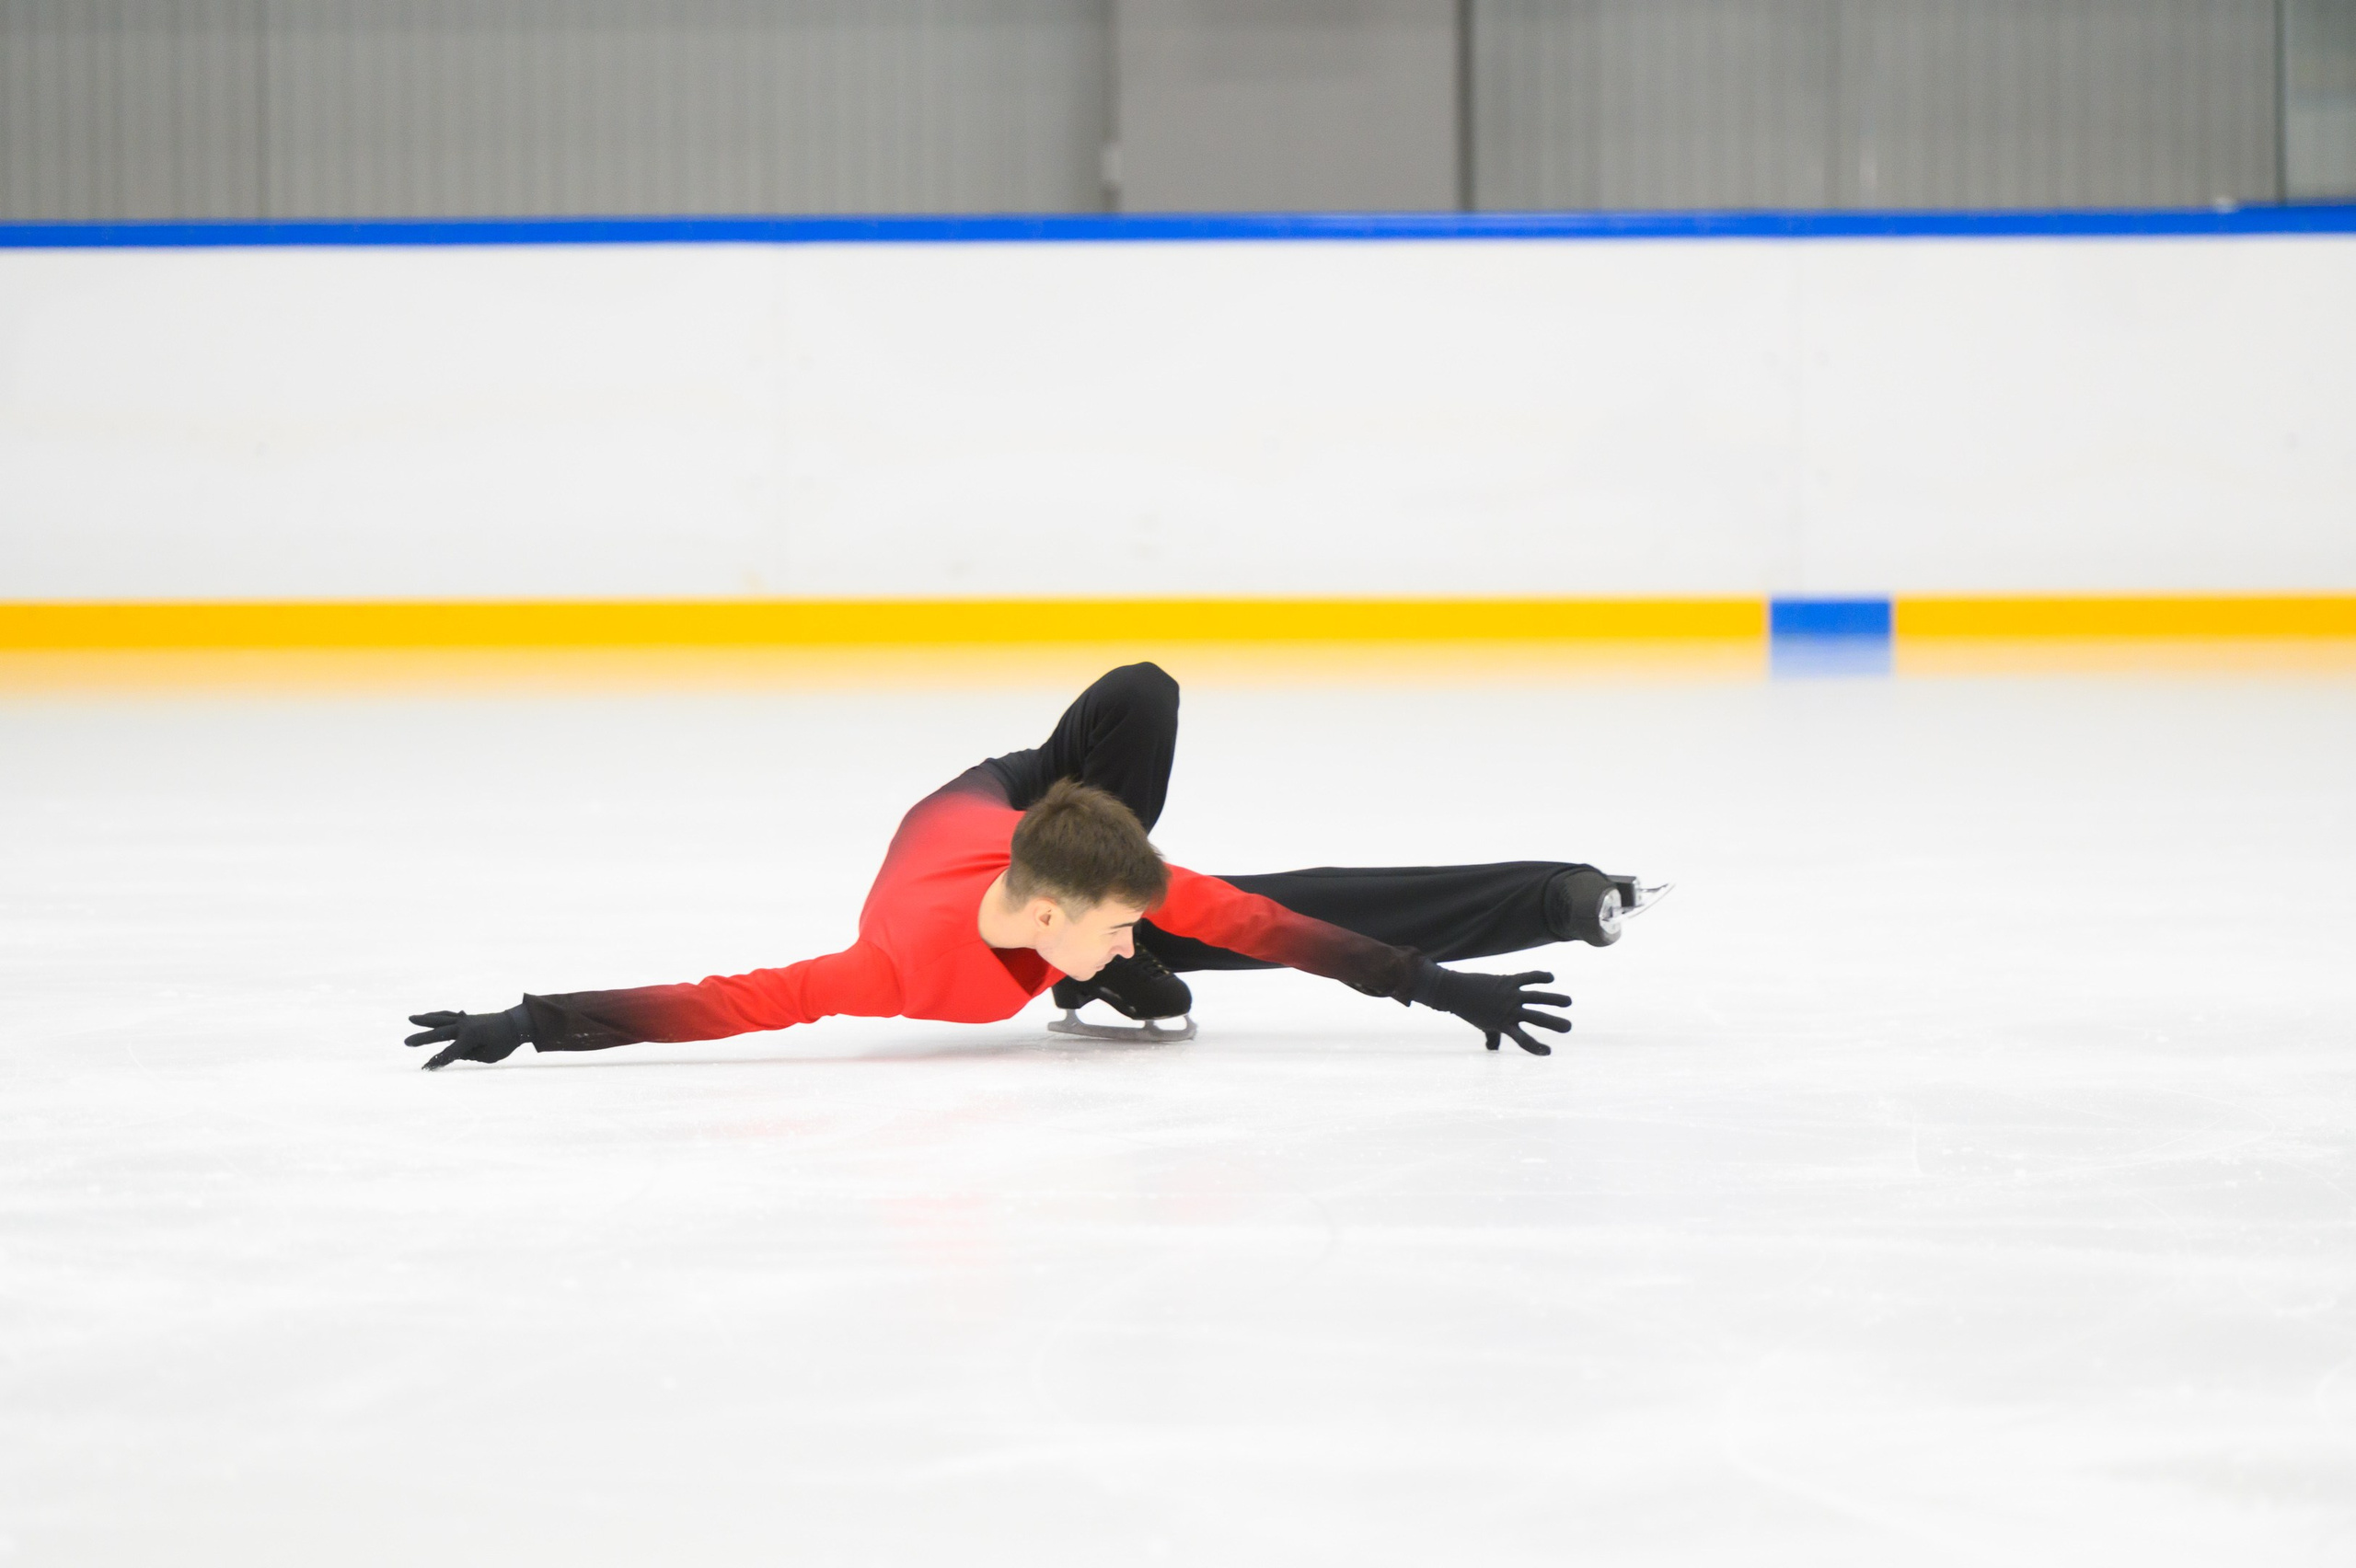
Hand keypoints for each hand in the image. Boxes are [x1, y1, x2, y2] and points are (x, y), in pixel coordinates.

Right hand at [405, 1005, 531, 1070]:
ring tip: (410, 1018)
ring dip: (425, 1019)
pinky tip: (429, 1015)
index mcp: (471, 1037)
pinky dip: (438, 1015)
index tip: (424, 1069)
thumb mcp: (487, 1055)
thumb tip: (451, 1052)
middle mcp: (465, 1026)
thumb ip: (467, 1054)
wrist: (517, 1023)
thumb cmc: (504, 1043)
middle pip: (439, 1033)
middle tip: (406, 1042)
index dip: (437, 1062)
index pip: (449, 1053)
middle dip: (422, 1039)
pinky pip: (449, 1016)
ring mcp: (465, 1020)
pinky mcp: (467, 1018)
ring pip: (441, 1019)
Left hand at [1408, 962, 1570, 1054]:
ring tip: (1568, 1002)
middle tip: (1568, 1027)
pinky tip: (1551, 978)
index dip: (1536, 1047)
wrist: (1455, 991)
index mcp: (1504, 1025)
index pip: (1523, 1040)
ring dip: (1554, 999)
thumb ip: (1492, 1037)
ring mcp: (1510, 995)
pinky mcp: (1508, 981)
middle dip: (1554, 1023)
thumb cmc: (1470, 1010)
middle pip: (1536, 1018)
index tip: (1548, 1052)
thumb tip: (1492, 1048)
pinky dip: (1540, 976)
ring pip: (1537, 997)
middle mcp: (1509, 1011)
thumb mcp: (1483, 1025)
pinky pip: (1528, 978)